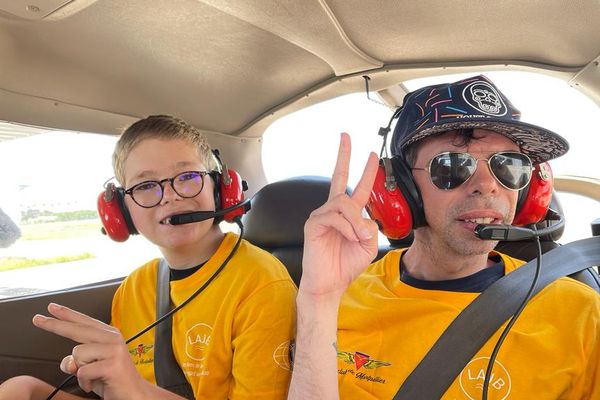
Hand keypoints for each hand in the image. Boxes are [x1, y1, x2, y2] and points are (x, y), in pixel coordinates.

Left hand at [32, 303, 147, 398]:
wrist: (134, 394)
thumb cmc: (112, 379)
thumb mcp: (91, 367)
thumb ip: (78, 360)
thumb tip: (70, 362)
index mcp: (108, 335)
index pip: (84, 322)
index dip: (66, 314)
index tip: (51, 307)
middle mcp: (112, 338)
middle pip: (77, 330)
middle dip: (55, 325)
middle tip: (37, 319)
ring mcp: (114, 350)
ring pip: (77, 354)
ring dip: (80, 370)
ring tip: (94, 376)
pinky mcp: (112, 364)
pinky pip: (82, 372)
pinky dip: (85, 382)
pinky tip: (95, 383)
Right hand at [300, 132, 378, 298]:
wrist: (330, 283)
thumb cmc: (346, 265)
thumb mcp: (368, 245)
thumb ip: (370, 226)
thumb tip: (362, 216)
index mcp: (348, 215)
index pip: (358, 187)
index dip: (366, 171)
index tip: (372, 154)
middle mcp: (334, 210)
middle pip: (339, 178)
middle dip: (344, 156)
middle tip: (346, 136)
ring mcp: (322, 215)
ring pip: (344, 203)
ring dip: (355, 221)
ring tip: (358, 238)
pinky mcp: (314, 223)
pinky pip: (336, 217)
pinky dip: (347, 228)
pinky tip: (348, 238)